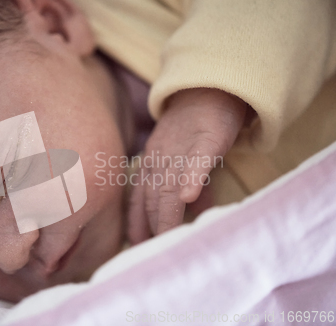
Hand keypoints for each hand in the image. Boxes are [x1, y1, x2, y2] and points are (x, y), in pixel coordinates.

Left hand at [127, 88, 246, 243]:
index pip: (141, 201)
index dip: (138, 225)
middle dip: (152, 227)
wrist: (207, 90)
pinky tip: (188, 196)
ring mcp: (179, 151)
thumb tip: (193, 208)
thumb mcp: (185, 160)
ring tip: (166, 237)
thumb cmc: (194, 130)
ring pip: (170, 185)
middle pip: (153, 198)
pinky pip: (197, 161)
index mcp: (152, 167)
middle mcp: (160, 161)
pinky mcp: (204, 140)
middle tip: (151, 253)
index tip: (137, 249)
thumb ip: (190, 186)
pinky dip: (191, 179)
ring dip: (166, 213)